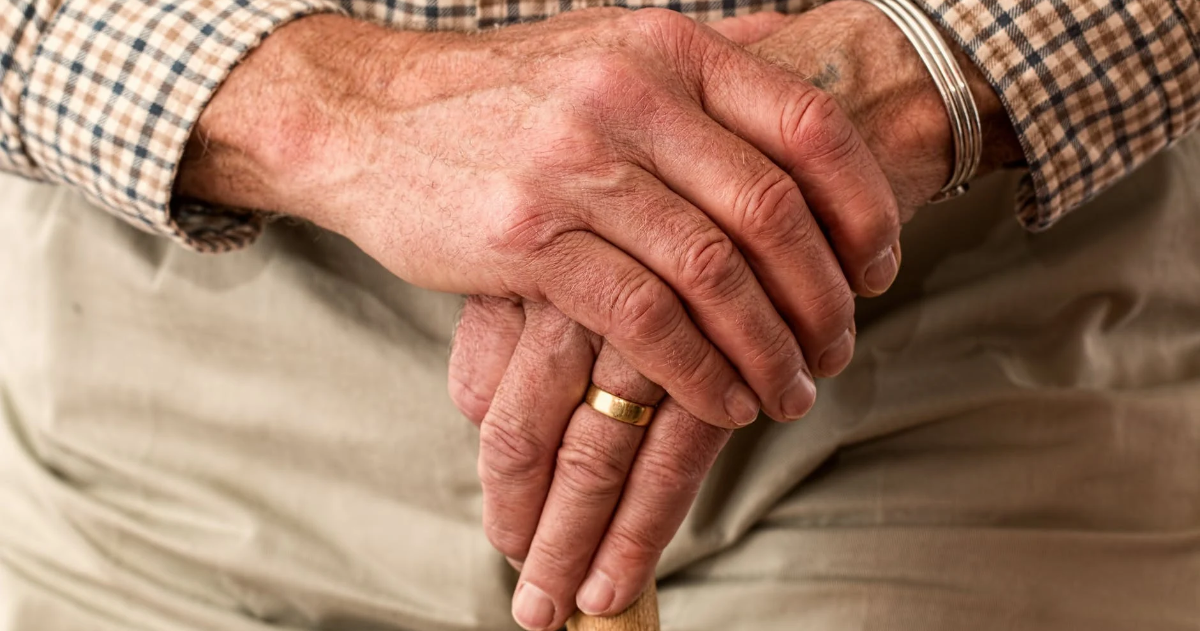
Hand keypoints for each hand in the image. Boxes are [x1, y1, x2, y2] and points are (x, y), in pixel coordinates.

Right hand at [449, 4, 1024, 628]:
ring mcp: (574, 164)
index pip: (806, 123)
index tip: (880, 267)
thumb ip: (696, 57)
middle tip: (838, 348)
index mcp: (665, 47)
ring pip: (712, 272)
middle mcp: (628, 94)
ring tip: (790, 391)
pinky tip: (721, 402)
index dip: (864, 204)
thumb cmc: (500, 97)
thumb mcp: (602, 47)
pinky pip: (643, 317)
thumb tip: (789, 44)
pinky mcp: (527, 238)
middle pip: (769, 208)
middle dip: (822, 295)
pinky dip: (697, 371)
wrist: (365, 117)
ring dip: (766, 347)